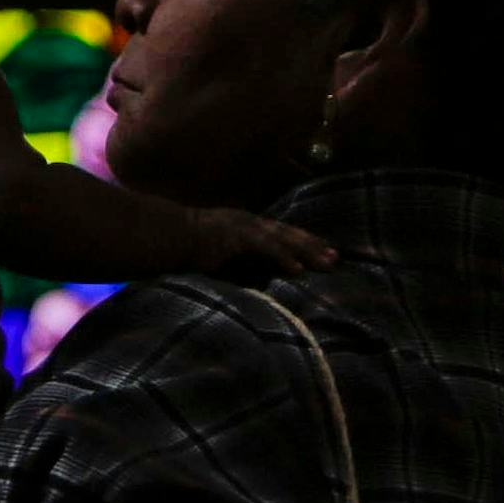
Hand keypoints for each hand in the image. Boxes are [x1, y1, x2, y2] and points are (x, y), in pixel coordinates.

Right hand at [183, 209, 340, 277]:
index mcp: (247, 225)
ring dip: (305, 252)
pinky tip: (297, 269)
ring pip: (282, 240)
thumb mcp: (223, 257)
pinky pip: (264, 249)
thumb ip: (244, 266)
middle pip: (288, 234)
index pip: (282, 233)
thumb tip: (265, 280)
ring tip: (325, 264)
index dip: (305, 242)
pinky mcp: (235, 237)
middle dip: (313, 246)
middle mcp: (249, 223)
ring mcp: (243, 228)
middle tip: (336, 259)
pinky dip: (282, 258)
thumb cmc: (190, 249)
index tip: (326, 251)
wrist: (166, 236)